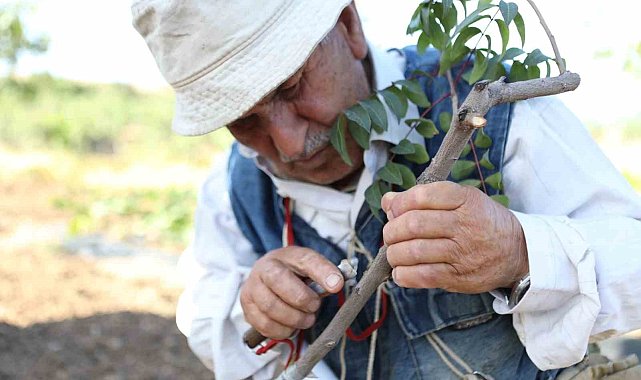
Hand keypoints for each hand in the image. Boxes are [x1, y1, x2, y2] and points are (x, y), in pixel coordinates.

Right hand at [240, 247, 343, 338]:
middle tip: (314, 307)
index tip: (337, 285)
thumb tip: (336, 284)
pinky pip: (264, 324)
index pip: (306, 259)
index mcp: (286, 255)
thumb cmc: (294, 275)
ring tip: (305, 319)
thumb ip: (325, 274)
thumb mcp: (311, 269)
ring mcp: (252, 287)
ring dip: (293, 319)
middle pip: (279, 282)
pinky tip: (290, 326)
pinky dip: (282, 330)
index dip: (322, 273)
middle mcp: (264, 267)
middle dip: (302, 300)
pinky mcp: (247, 307)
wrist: (268, 278)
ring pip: (270, 307)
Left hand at [381, 181, 528, 292]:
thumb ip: (423, 198)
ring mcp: (462, 253)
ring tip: (394, 253)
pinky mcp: (459, 277)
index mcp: (464, 200)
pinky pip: (423, 276)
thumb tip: (387, 201)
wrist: (517, 251)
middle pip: (413, 225)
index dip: (399, 203)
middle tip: (390, 235)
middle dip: (391, 230)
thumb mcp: (461, 200)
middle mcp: (463, 225)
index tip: (393, 210)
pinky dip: (403, 275)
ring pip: (414, 251)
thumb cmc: (482, 222)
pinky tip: (400, 271)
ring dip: (394, 254)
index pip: (421, 196)